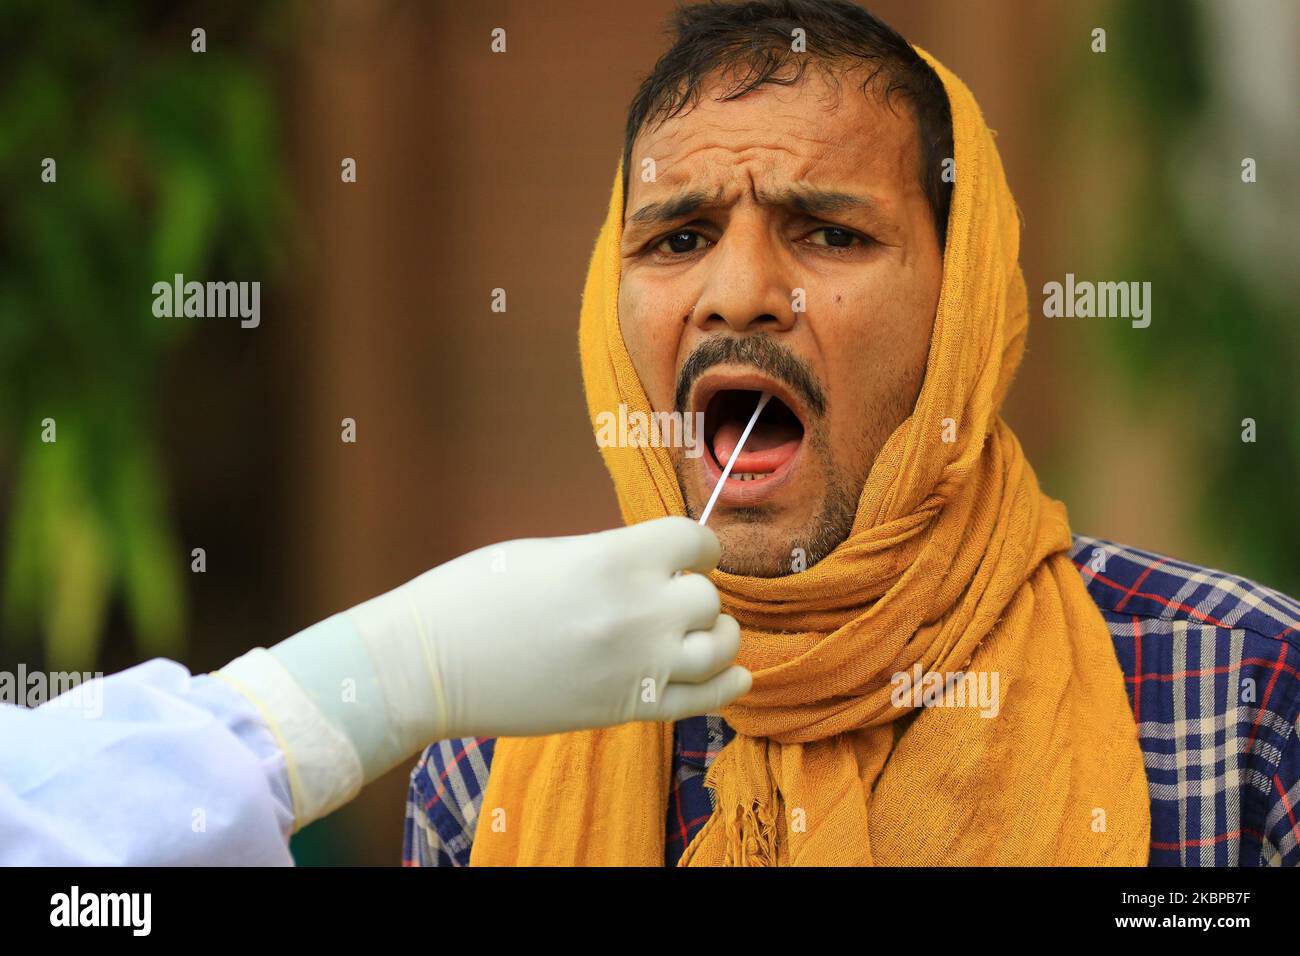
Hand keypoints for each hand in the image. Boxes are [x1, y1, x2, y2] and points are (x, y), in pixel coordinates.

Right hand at [406, 516, 750, 738]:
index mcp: (615, 559)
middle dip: (693, 593)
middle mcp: (637, 611)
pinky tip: (733, 674)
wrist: (430, 666)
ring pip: (718, 647)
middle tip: (666, 598)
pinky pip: (705, 701)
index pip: (696, 542)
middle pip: (708, 598)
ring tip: (692, 634)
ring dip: (713, 636)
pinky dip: (727, 685)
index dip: (695, 547)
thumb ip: (612, 558)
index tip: (684, 555)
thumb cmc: (475, 596)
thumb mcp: (551, 553)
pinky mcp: (627, 709)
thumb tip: (652, 566)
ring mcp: (637, 665)